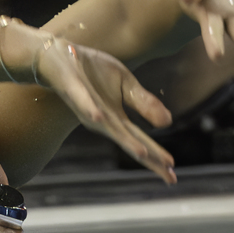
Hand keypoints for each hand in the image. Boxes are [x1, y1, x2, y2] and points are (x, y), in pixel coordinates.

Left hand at [32, 37, 176, 183]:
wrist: (61, 56)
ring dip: (126, 140)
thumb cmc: (93, 73)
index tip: (172, 174)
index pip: (140, 141)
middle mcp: (102, 119)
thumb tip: (168, 123)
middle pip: (129, 141)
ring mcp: (87, 106)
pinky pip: (82, 101)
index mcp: (116, 118)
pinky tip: (99, 117)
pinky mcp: (72, 89)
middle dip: (148, 158)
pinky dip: (90, 109)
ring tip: (143, 153)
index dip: (156, 157)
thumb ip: (144, 103)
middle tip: (168, 176)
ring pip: (108, 127)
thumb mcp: (126, 84)